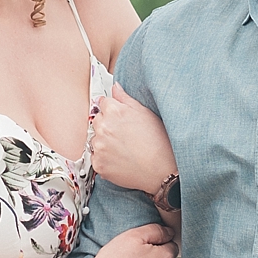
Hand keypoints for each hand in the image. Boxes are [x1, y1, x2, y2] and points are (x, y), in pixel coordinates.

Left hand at [90, 85, 178, 201]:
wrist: (161, 170)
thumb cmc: (158, 141)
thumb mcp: (145, 113)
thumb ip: (125, 98)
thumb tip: (115, 88)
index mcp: (114, 111)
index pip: (103, 103)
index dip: (114, 111)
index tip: (122, 120)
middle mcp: (103, 127)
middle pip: (97, 121)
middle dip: (107, 126)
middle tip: (125, 136)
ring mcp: (99, 146)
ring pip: (95, 140)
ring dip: (105, 143)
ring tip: (124, 149)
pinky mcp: (98, 164)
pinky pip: (96, 158)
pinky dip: (105, 159)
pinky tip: (120, 160)